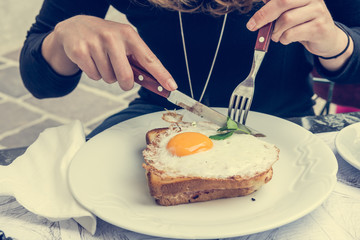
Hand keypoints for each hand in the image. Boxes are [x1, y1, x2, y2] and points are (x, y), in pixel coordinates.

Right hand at [42, 15, 176, 90]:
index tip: (172, 86)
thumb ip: (137, 61)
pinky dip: (94, 74)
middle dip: (125, 83)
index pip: (149, 58)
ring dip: (107, 76)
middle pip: (126, 77)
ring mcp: (94, 43)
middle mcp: (112, 37)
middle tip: (120, 76)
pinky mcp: (80, 51)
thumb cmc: (105, 39)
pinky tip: (91, 60)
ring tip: (102, 60)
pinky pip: (94, 77)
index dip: (161, 74)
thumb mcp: (123, 42)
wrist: (74, 27)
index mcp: (128, 34)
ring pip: (109, 78)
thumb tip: (154, 82)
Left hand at [246, 0, 352, 69]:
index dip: (265, 4)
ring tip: (276, 35)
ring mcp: (318, 11)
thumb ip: (275, 7)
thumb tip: (256, 12)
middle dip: (263, 16)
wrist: (326, 38)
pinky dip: (284, 39)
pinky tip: (286, 39)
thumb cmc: (303, 23)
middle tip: (253, 26)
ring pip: (286, 20)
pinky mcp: (319, 27)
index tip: (251, 11)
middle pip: (281, 2)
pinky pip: (291, 34)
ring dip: (275, 32)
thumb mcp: (289, 11)